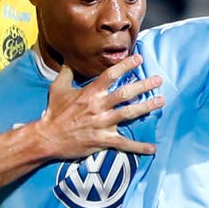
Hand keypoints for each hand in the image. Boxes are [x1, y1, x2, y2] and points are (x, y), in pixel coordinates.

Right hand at [33, 55, 164, 159]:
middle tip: (159, 79)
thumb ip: (67, 72)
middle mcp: (98, 106)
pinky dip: (139, 147)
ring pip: (128, 113)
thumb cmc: (53, 113)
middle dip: (144, 85)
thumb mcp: (57, 88)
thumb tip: (69, 58)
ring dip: (146, 107)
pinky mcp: (102, 140)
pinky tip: (152, 148)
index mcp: (89, 92)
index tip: (139, 59)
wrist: (47, 138)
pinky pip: (124, 144)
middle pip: (125, 93)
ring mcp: (102, 124)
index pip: (111, 75)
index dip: (126, 65)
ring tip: (161, 101)